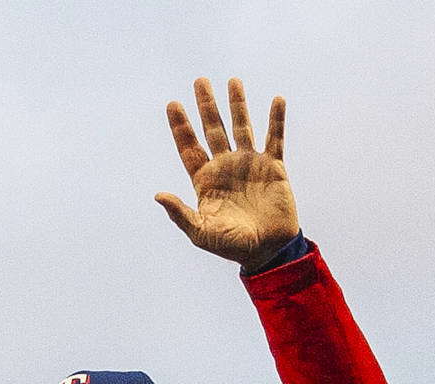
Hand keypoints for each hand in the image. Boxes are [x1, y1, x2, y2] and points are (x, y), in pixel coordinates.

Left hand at [156, 77, 299, 271]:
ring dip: (238, 104)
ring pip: (242, 127)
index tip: (172, 104)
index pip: (190, 148)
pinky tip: (277, 100)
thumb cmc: (232, 246)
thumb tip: (157, 195)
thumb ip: (180, 214)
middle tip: (200, 81)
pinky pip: (274, 139)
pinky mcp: (273, 168)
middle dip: (206, 106)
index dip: (180, 127)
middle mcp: (226, 167)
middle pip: (213, 130)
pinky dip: (276, 120)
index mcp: (206, 181)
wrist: (267, 251)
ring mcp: (250, 164)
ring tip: (233, 80)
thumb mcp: (201, 233)